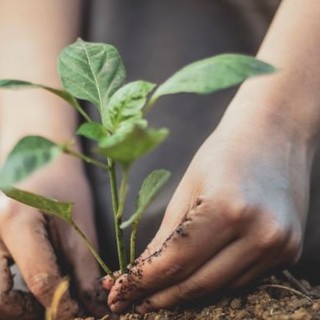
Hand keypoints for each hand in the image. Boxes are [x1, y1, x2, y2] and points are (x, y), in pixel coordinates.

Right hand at [0, 154, 104, 318]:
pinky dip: (7, 290)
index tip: (81, 316)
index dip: (63, 305)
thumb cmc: (63, 181)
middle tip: (54, 309)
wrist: (37, 154)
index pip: (38, 279)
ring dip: (13, 306)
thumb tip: (94, 304)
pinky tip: (28, 285)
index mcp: (16, 221)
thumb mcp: (78, 220)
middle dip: (25, 312)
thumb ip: (84, 265)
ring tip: (42, 300)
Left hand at [104, 110, 310, 312]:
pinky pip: (242, 278)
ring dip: (187, 292)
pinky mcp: (290, 251)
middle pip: (198, 284)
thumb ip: (167, 235)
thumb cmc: (223, 154)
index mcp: (228, 208)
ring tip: (160, 290)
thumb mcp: (188, 187)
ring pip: (220, 287)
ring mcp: (280, 246)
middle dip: (160, 297)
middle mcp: (260, 233)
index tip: (117, 296)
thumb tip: (142, 271)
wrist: (272, 135)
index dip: (142, 283)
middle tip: (131, 302)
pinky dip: (216, 280)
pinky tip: (197, 273)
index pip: (175, 262)